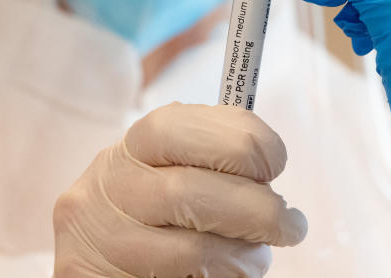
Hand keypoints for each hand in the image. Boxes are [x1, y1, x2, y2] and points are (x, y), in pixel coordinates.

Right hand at [52, 102, 306, 276]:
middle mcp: (105, 187)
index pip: (175, 127)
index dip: (238, 140)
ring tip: (259, 256)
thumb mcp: (172, 170)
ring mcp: (102, 241)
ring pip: (190, 248)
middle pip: (187, 190)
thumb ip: (210, 158)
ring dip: (244, 254)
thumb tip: (269, 153)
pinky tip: (229, 272)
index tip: (276, 163)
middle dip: (255, 206)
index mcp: (131, 147)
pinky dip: (222, 277)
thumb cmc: (157, 211)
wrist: (106, 260)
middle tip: (289, 222)